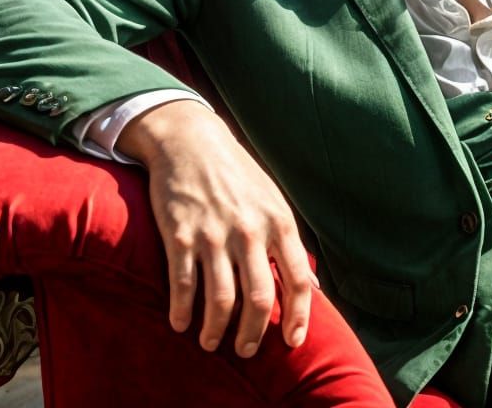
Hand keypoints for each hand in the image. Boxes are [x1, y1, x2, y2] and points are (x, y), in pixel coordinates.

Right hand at [118, 100, 313, 356]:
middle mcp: (249, 230)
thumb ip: (289, 244)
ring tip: (211, 342)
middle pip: (258, 298)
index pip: (296, 280)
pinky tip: (180, 323)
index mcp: (278, 222)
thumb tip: (311, 287)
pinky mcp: (180, 235)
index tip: (293, 342)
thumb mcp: (273, 201)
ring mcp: (213, 233)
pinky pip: (182, 285)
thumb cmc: (237, 175)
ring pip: (220, 299)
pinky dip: (181, 312)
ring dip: (215, 330)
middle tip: (246, 349)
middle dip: (253, 334)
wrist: (192, 141)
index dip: (298, 316)